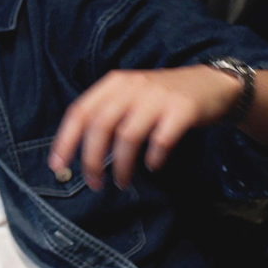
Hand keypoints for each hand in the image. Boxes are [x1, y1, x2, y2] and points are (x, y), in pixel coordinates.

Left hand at [47, 66, 242, 190]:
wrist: (210, 85)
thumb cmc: (162, 98)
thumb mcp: (130, 97)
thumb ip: (107, 116)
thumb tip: (81, 153)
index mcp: (114, 84)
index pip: (80, 111)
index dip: (66, 140)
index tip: (57, 166)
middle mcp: (132, 87)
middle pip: (101, 126)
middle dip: (92, 160)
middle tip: (94, 183)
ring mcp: (158, 97)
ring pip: (128, 136)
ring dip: (121, 165)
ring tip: (121, 182)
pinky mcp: (182, 109)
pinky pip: (161, 140)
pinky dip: (153, 158)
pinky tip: (153, 166)